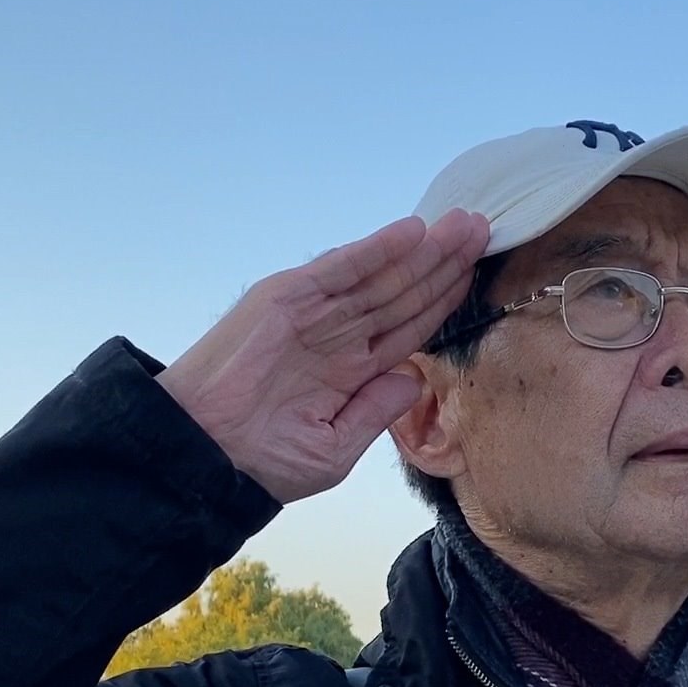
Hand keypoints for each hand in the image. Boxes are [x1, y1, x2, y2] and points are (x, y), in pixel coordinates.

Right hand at [156, 208, 489, 503]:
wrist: (203, 456)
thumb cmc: (260, 460)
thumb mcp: (334, 448)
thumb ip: (376, 411)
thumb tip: (416, 375)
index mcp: (349, 370)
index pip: (409, 328)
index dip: (444, 301)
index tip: (480, 278)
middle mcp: (336, 335)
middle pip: (403, 293)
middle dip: (444, 264)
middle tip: (483, 231)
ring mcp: (312, 313)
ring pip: (380, 276)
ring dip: (423, 250)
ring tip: (465, 226)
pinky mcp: (287, 298)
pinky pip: (340, 269)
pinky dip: (376, 249)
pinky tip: (413, 233)